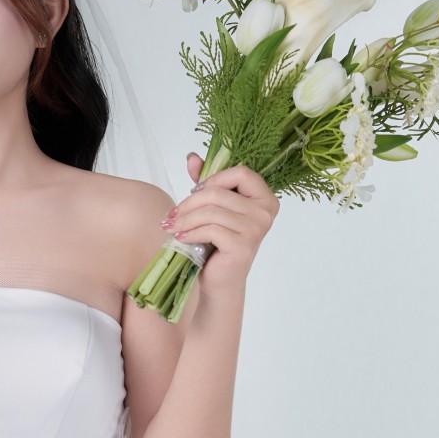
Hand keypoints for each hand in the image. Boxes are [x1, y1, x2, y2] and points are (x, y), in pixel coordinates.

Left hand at [160, 154, 278, 299]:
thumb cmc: (218, 243)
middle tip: (172, 215)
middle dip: (189, 203)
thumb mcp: (213, 208)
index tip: (195, 191)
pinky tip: (180, 239)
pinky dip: (190, 233)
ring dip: (185, 220)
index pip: (242, 172)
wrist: (220, 280)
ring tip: (172, 227)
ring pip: (211, 212)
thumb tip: (191, 157)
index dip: (214, 178)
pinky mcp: (243, 246)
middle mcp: (266, 211)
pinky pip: (210, 230)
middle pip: (219, 192)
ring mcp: (257, 229)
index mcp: (265, 197)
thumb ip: (206, 182)